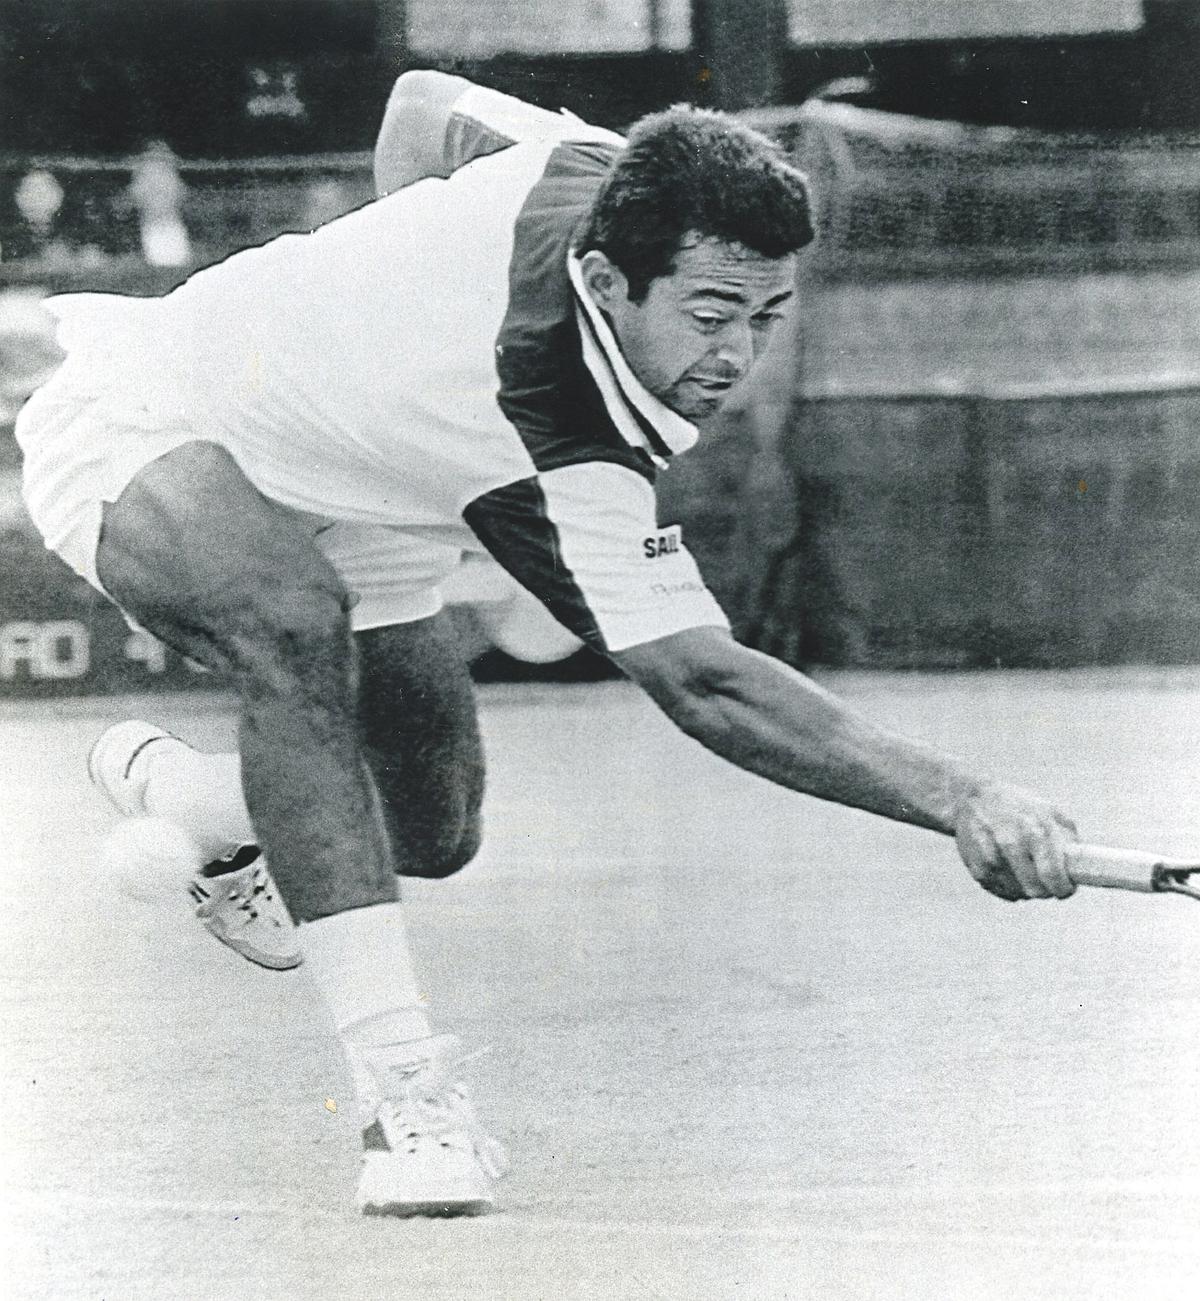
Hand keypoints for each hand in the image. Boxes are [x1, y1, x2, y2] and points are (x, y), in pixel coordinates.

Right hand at [954, 781, 1077, 900]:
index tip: (1065, 889)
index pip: (1052, 875)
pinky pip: (997, 890)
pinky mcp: (974, 865)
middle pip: (1034, 889)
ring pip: (1016, 892)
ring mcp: (990, 855)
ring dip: (1025, 889)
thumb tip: (1083, 864)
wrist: (971, 797)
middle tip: (1046, 884)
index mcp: (1034, 830)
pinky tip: (1010, 875)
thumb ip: (1068, 836)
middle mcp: (1010, 842)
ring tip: (1026, 874)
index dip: (1063, 889)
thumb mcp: (1048, 810)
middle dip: (1045, 890)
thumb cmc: (1017, 805)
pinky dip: (1006, 888)